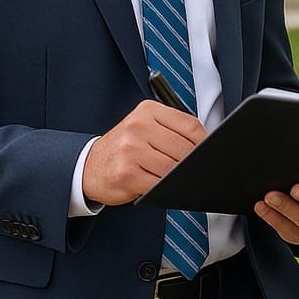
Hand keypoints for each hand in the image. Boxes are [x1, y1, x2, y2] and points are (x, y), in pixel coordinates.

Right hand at [83, 100, 206, 205]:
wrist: (89, 166)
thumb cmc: (124, 146)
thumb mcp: (145, 126)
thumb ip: (171, 129)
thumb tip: (204, 143)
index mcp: (147, 110)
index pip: (189, 125)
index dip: (205, 141)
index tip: (210, 150)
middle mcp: (138, 126)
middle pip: (183, 148)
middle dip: (192, 161)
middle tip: (194, 167)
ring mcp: (131, 150)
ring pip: (173, 168)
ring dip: (178, 176)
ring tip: (176, 176)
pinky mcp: (127, 174)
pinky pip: (158, 184)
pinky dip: (165, 187)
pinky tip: (161, 185)